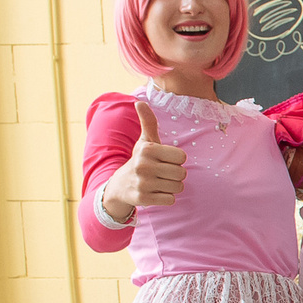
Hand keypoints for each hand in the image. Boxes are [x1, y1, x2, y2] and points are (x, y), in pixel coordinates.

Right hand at [106, 100, 186, 214]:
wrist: (120, 185)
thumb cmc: (140, 160)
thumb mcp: (145, 141)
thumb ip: (148, 122)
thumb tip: (139, 102)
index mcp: (148, 149)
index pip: (182, 157)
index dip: (177, 160)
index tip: (165, 160)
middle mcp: (144, 165)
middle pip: (182, 173)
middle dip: (176, 174)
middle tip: (162, 173)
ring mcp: (143, 183)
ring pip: (178, 187)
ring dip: (172, 186)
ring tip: (159, 182)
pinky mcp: (143, 199)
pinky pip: (171, 200)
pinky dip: (166, 198)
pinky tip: (155, 192)